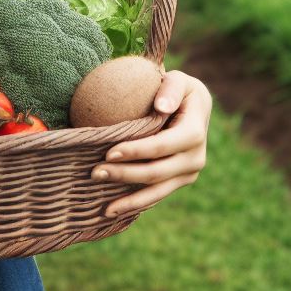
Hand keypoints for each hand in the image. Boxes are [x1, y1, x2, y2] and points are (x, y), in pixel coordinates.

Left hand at [91, 69, 211, 218]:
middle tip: (94, 173)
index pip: (160, 146)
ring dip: (130, 199)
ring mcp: (188, 173)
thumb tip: (162, 107)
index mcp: (194, 133)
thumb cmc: (180, 89)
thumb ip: (170, 88)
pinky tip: (117, 209)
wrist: (195, 107)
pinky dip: (138, 204)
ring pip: (157, 191)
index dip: (135, 151)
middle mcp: (195, 158)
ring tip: (104, 208)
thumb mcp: (179, 80)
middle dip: (124, 175)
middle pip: (155, 172)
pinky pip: (157, 195)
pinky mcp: (180, 181)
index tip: (108, 152)